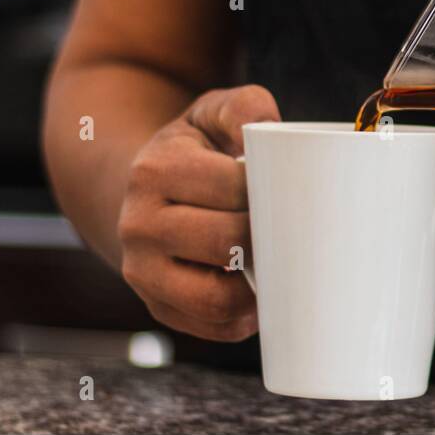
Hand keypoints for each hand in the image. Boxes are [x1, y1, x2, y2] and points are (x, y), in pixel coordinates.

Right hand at [118, 85, 279, 340]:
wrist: (145, 192)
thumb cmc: (196, 150)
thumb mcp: (212, 113)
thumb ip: (244, 108)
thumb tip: (270, 128)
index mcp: (155, 170)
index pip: (233, 189)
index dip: (273, 192)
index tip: (292, 189)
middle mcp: (138, 224)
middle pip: (227, 243)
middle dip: (270, 236)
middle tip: (296, 227)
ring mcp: (142, 272)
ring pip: (218, 297)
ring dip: (260, 285)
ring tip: (282, 263)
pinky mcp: (157, 306)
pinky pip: (213, 326)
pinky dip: (246, 316)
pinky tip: (261, 290)